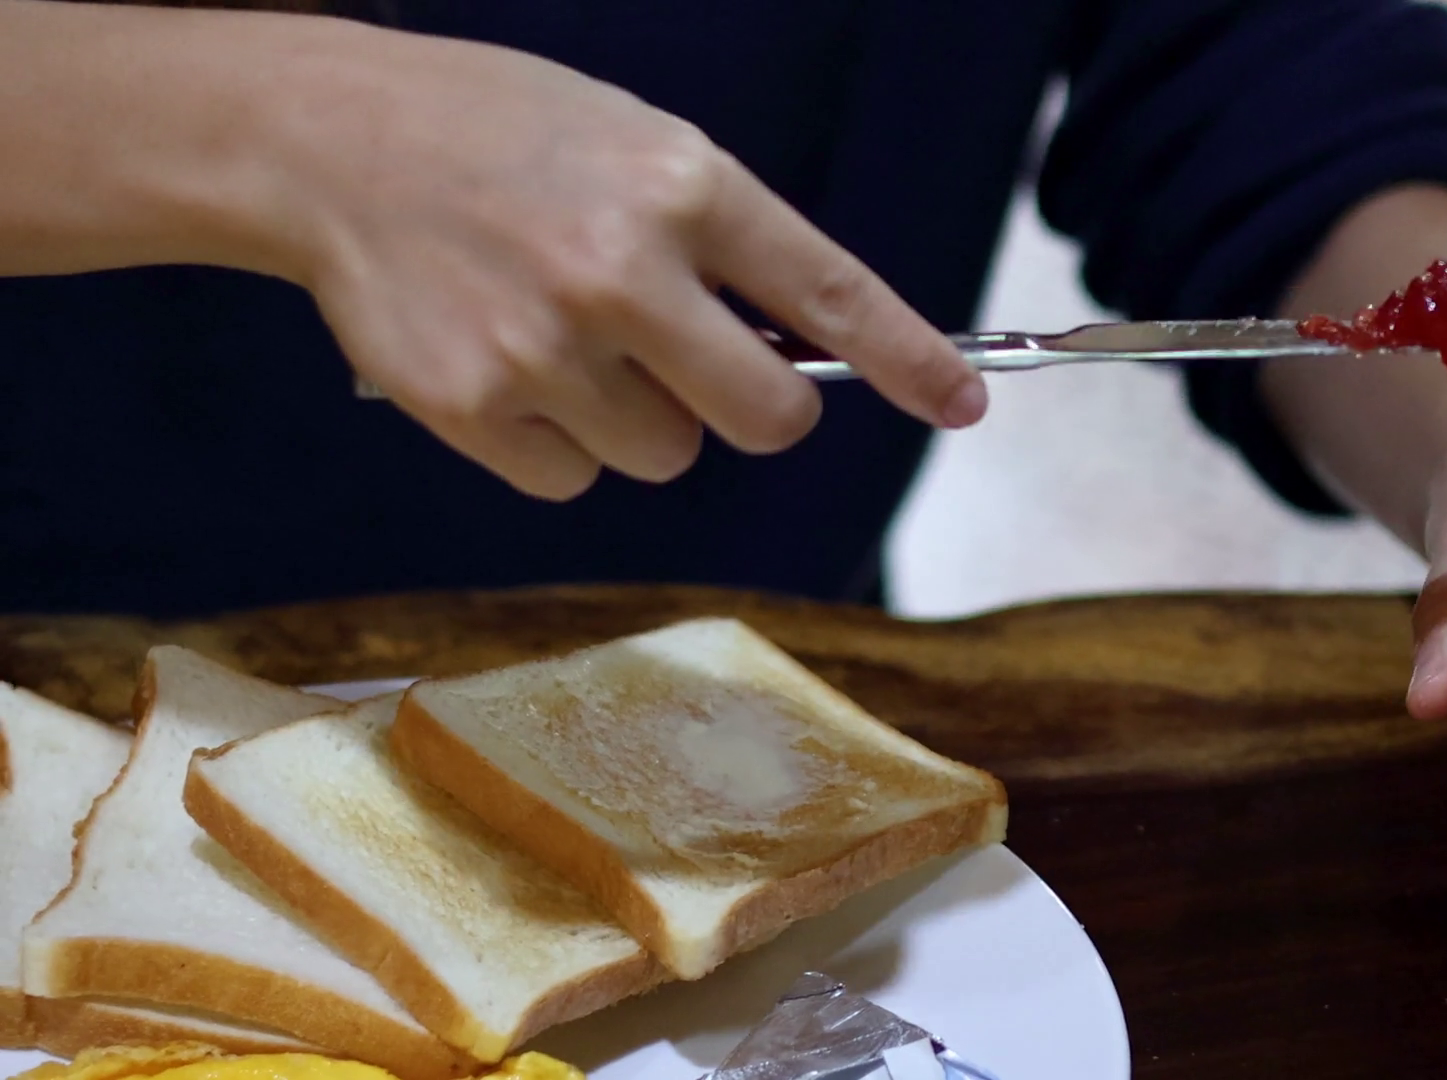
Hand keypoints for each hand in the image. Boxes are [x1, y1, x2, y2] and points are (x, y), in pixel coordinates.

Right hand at [254, 22, 984, 497]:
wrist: (334, 144)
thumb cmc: (507, 140)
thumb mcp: (641, 148)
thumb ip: (729, 245)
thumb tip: (807, 357)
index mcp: (682, 187)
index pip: (830, 295)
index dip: (911, 359)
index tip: (962, 403)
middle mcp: (621, 268)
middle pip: (765, 420)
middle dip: (757, 411)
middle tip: (708, 369)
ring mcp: (542, 346)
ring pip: (666, 456)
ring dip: (642, 418)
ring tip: (568, 336)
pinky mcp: (470, 407)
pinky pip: (572, 481)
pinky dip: (558, 444)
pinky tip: (511, 365)